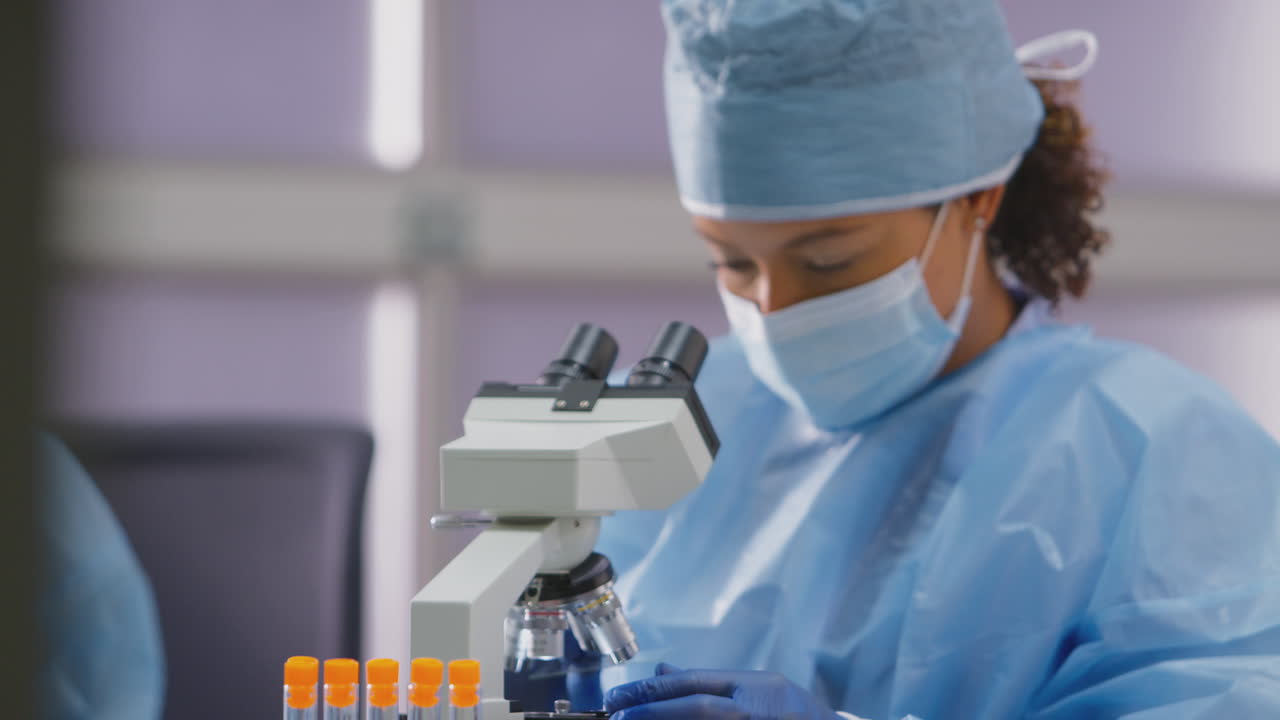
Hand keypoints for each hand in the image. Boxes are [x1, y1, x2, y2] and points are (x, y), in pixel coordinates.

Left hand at [606, 664, 842, 719]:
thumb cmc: (793, 715)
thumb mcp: (757, 689)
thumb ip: (711, 683)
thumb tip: (661, 670)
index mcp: (754, 687)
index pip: (693, 683)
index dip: (650, 690)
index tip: (615, 698)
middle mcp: (755, 709)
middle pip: (696, 708)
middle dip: (650, 712)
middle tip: (616, 716)